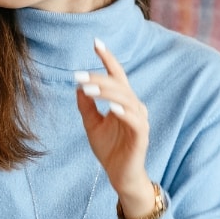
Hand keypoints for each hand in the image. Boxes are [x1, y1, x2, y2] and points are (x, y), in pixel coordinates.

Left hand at [74, 38, 152, 207]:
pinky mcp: (141, 136)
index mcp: (123, 101)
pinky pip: (135, 121)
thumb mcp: (92, 125)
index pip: (117, 76)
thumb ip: (86, 106)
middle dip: (99, 78)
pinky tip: (111, 108)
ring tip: (88, 89)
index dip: (108, 59)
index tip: (96, 42)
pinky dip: (123, 112)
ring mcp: (139, 121)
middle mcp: (134, 107)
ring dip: (107, 93)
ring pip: (126, 99)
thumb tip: (78, 87)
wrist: (119, 176)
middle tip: (79, 76)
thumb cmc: (109, 149)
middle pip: (119, 85)